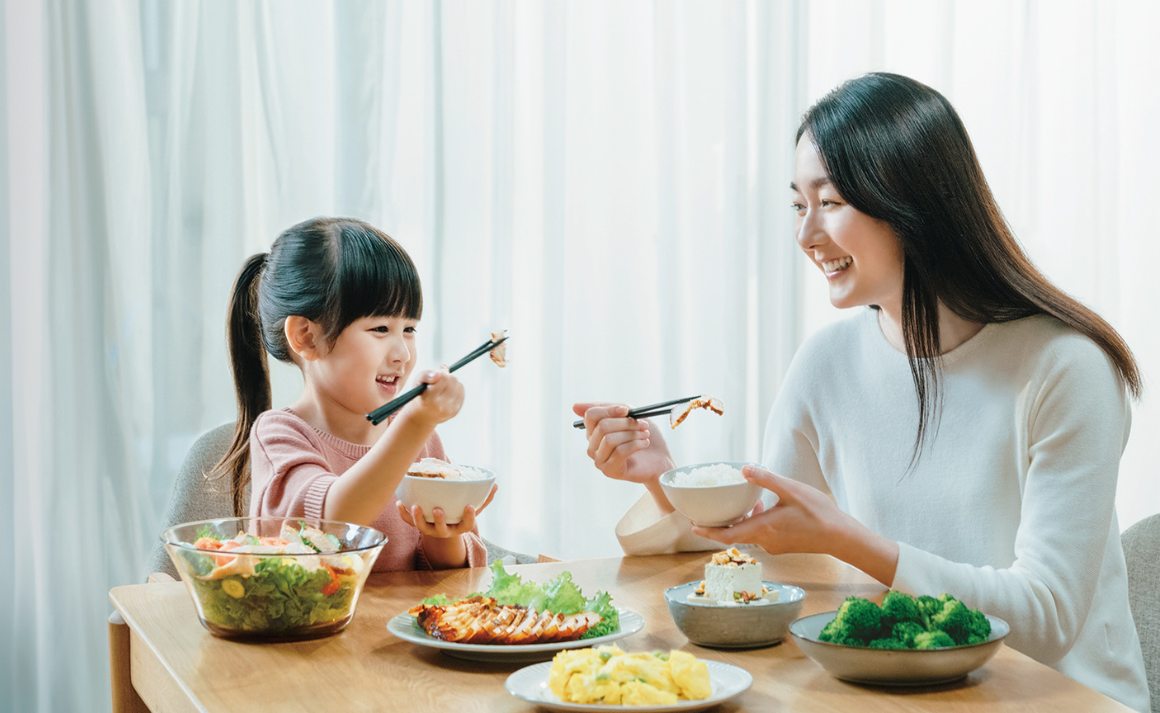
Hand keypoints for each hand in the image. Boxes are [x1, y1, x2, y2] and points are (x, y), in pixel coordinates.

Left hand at [396, 483, 497, 538]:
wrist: (444, 529)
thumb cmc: (459, 515)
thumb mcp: (473, 509)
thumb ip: (483, 499)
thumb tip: (495, 485)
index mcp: (459, 527)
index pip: (466, 524)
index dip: (469, 517)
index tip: (469, 506)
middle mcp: (444, 531)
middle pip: (442, 529)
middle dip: (439, 520)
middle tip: (437, 509)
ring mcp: (430, 530)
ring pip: (422, 528)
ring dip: (417, 518)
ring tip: (415, 506)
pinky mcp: (418, 526)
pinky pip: (408, 522)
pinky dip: (403, 514)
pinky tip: (400, 503)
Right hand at [405, 366, 463, 425]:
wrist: (423, 415)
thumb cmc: (420, 395)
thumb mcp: (417, 382)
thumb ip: (427, 374)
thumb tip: (444, 367)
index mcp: (429, 399)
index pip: (443, 378)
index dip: (440, 373)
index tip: (435, 376)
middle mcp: (440, 406)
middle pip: (452, 380)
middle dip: (446, 377)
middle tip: (439, 380)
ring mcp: (449, 410)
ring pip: (458, 385)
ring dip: (452, 382)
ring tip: (443, 386)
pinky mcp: (456, 411)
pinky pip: (461, 391)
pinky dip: (456, 387)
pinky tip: (448, 391)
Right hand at [572, 402, 674, 486]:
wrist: (660, 460)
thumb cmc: (645, 437)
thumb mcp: (630, 416)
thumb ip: (608, 409)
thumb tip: (574, 407)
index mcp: (595, 431)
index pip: (591, 415)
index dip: (610, 410)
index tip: (626, 410)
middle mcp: (593, 446)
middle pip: (602, 426)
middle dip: (626, 423)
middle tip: (643, 424)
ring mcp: (599, 460)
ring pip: (610, 439)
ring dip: (632, 434)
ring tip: (645, 435)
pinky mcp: (609, 470)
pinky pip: (619, 452)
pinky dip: (636, 444)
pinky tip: (645, 444)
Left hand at [691, 465, 842, 553]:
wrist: (841, 536)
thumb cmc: (818, 514)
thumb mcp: (791, 490)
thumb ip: (766, 479)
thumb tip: (744, 468)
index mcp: (763, 528)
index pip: (727, 535)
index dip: (708, 532)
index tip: (693, 526)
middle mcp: (765, 540)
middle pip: (734, 534)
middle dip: (720, 523)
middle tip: (709, 511)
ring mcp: (774, 545)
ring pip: (749, 533)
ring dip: (742, 520)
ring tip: (744, 502)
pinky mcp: (783, 545)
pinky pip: (761, 534)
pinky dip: (756, 521)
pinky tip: (765, 507)